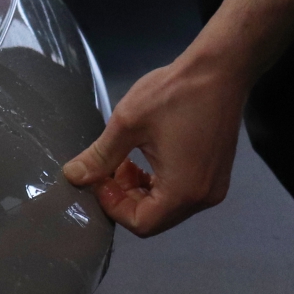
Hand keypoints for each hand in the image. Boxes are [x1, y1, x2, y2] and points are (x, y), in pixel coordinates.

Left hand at [61, 54, 247, 235]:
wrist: (220, 69)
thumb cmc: (175, 94)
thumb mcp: (127, 124)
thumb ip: (100, 157)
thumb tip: (73, 176)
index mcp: (183, 190)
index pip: (141, 224)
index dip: (112, 206)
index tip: (99, 177)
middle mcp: (204, 197)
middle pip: (154, 220)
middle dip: (124, 200)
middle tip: (108, 171)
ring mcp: (214, 186)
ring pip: (166, 208)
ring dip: (139, 193)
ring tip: (124, 163)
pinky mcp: (216, 174)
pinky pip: (181, 194)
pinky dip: (157, 185)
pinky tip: (144, 160)